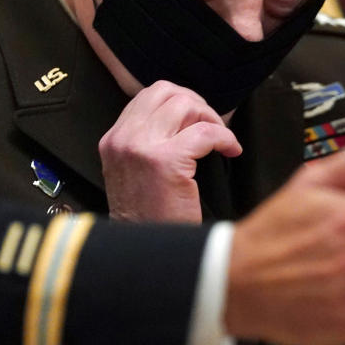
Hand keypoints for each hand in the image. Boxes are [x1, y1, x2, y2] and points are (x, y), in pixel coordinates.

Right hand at [98, 80, 241, 222]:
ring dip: (210, 117)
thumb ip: (149, 142)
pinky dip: (225, 137)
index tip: (197, 118)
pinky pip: (206, 132)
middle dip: (195, 103)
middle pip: (166, 91)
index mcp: (114, 140)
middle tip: (211, 125)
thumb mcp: (134, 172)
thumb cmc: (149, 217)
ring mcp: (141, 147)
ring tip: (219, 139)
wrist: (144, 253)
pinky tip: (230, 150)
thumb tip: (187, 117)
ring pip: (185, 104)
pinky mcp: (166, 161)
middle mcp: (123, 139)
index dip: (180, 101)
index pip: (148, 96)